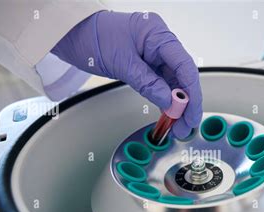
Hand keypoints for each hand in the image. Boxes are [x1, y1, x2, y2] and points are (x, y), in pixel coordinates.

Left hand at [51, 10, 202, 137]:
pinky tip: (167, 114)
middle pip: (182, 75)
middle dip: (186, 102)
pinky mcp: (145, 65)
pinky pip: (160, 84)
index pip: (184, 65)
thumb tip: (168, 101)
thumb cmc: (93, 36)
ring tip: (177, 125)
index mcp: (157, 33)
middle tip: (185, 125)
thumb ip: (148, 83)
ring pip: (172, 82)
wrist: (72, 33)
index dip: (192, 92)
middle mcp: (159, 43)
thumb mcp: (122, 62)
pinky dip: (164, 100)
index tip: (192, 112)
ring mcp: (152, 54)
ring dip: (176, 105)